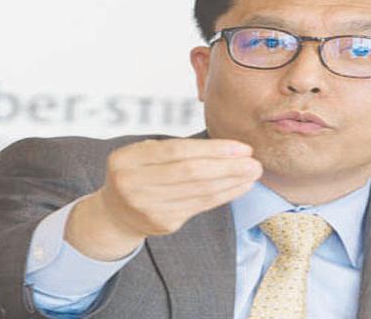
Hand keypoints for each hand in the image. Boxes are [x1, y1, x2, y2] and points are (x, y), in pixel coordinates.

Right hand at [65, 138, 261, 259]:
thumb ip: (176, 150)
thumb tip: (229, 148)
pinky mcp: (162, 223)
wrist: (116, 213)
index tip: (242, 148)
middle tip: (255, 162)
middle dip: (229, 166)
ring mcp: (147, 206)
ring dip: (232, 182)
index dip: (213, 149)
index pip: (178, 151)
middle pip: (191, 172)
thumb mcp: (144, 155)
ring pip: (199, 191)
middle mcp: (133, 183)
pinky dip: (224, 195)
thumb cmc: (140, 173)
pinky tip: (240, 187)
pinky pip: (200, 206)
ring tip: (253, 173)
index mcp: (127, 159)